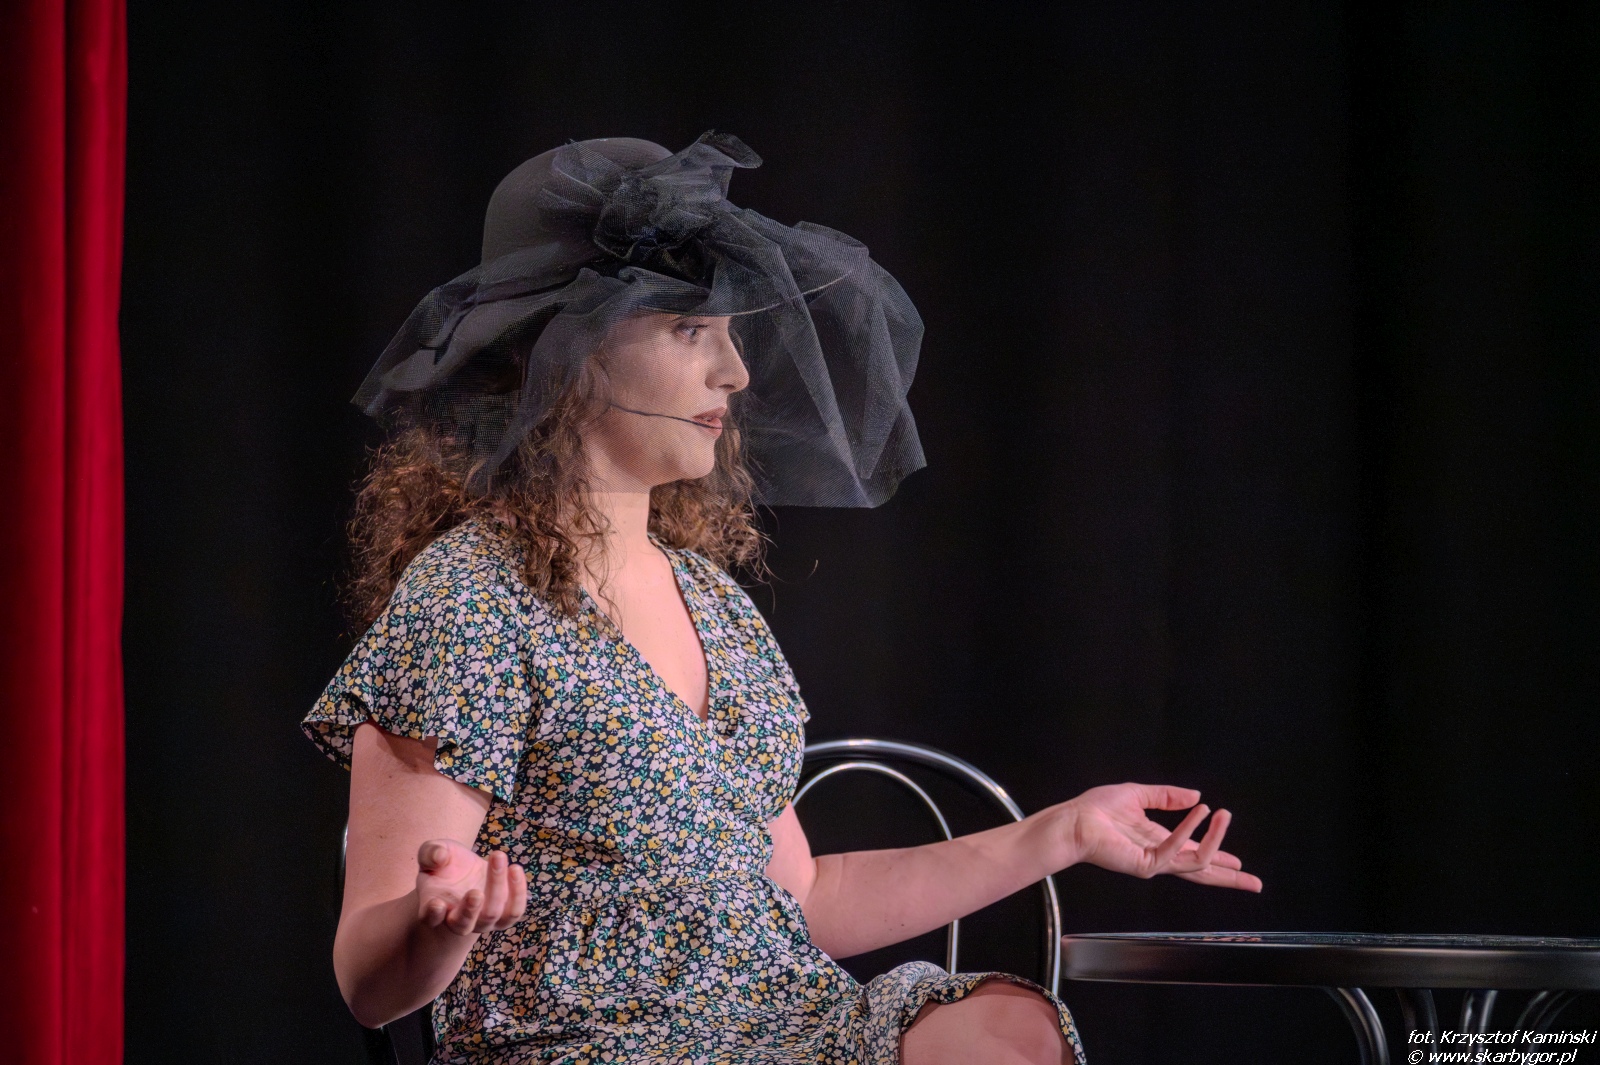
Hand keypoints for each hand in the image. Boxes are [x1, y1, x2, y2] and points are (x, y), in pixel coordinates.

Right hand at [415, 838, 528, 935]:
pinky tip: (514, 868)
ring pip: (492, 915)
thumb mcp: (432, 851)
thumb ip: (430, 853)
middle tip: (475, 892)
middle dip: (470, 910)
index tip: (437, 903)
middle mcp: (457, 921)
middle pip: (463, 924)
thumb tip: (439, 856)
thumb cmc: (444, 863)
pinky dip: (518, 892)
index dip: (433, 914)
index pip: (430, 918)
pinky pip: (514, 912)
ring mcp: (482, 922)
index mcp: (433, 906)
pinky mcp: (503, 916)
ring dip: (497, 887)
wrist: (464, 870)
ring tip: (498, 857)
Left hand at [1054, 783, 1262, 891]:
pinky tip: (1199, 813)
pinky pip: (1177, 850)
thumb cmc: (1097, 810)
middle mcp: (1159, 855)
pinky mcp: (1146, 864)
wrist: (1075, 820)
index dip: (1217, 855)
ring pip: (1197, 862)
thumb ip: (1167, 796)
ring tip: (1224, 815)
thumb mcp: (1139, 795)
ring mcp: (1154, 863)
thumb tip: (1197, 796)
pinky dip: (1190, 830)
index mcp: (1158, 841)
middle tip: (1255, 882)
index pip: (1194, 854)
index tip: (1238, 862)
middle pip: (1202, 872)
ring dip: (1216, 838)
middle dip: (1230, 878)